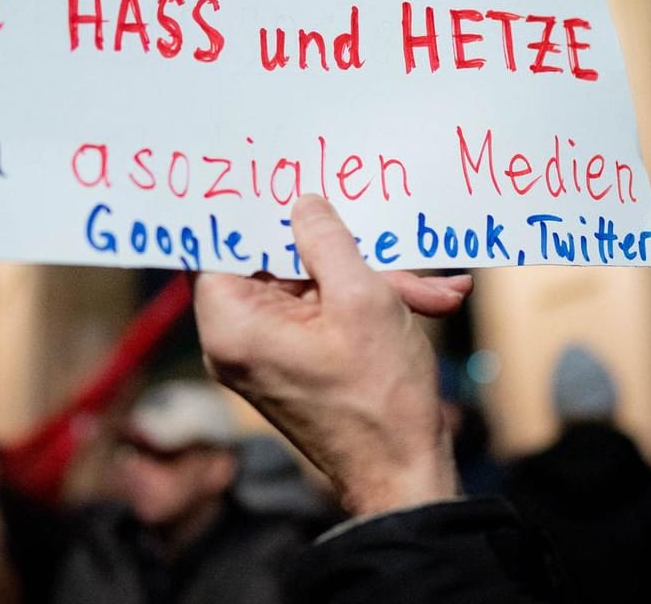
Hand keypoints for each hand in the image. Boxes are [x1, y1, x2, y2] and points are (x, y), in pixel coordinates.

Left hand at [193, 193, 471, 516]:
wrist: (404, 472)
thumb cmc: (379, 397)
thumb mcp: (362, 298)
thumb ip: (325, 239)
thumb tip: (302, 202)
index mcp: (232, 323)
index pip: (224, 243)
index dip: (259, 211)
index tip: (284, 179)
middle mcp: (236, 339)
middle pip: (277, 262)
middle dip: (340, 254)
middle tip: (391, 254)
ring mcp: (265, 352)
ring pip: (310, 286)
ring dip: (369, 282)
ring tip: (426, 292)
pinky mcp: (292, 362)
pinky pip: (321, 312)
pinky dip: (366, 306)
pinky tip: (422, 302)